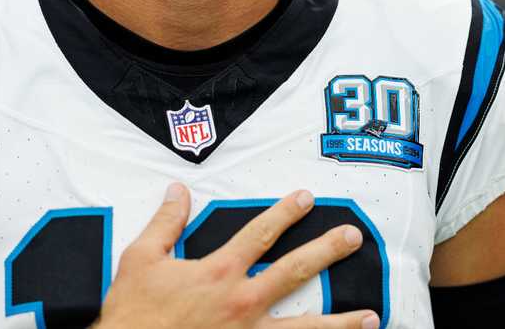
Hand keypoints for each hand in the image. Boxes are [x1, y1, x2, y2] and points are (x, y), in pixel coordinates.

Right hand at [94, 183, 379, 328]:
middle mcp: (242, 303)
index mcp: (218, 272)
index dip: (285, 212)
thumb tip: (178, 190)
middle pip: (295, 271)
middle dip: (327, 251)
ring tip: (372, 317)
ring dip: (340, 322)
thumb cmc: (133, 313)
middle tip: (353, 237)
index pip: (260, 233)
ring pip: (305, 328)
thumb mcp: (140, 259)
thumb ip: (165, 222)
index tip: (306, 198)